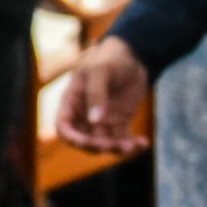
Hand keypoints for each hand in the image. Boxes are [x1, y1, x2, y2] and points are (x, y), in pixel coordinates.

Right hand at [53, 35, 152, 153]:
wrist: (132, 57)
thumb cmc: (110, 59)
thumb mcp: (101, 71)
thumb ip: (96, 94)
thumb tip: (95, 121)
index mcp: (72, 102)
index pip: (64, 127)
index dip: (72, 138)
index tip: (87, 142)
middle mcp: (84, 115)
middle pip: (84, 141)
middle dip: (99, 146)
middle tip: (118, 145)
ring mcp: (101, 121)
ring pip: (104, 144)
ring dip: (118, 149)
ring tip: (135, 145)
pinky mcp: (118, 124)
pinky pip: (122, 141)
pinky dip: (132, 145)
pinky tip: (143, 143)